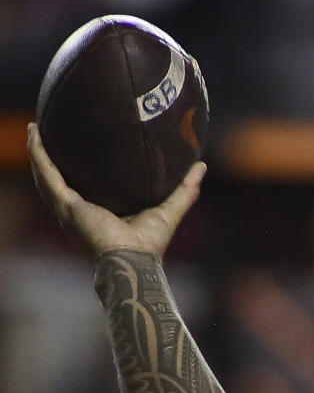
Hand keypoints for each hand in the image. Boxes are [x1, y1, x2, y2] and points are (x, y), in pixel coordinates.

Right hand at [27, 122, 205, 259]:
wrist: (132, 264)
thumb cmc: (149, 247)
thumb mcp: (169, 210)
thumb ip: (184, 190)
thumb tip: (201, 167)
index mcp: (97, 217)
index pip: (83, 191)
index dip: (78, 173)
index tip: (79, 151)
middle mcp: (78, 215)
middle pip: (59, 183)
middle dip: (52, 161)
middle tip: (47, 135)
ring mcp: (69, 212)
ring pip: (46, 177)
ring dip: (38, 153)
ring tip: (34, 129)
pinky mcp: (66, 207)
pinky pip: (47, 175)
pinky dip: (38, 154)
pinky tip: (34, 133)